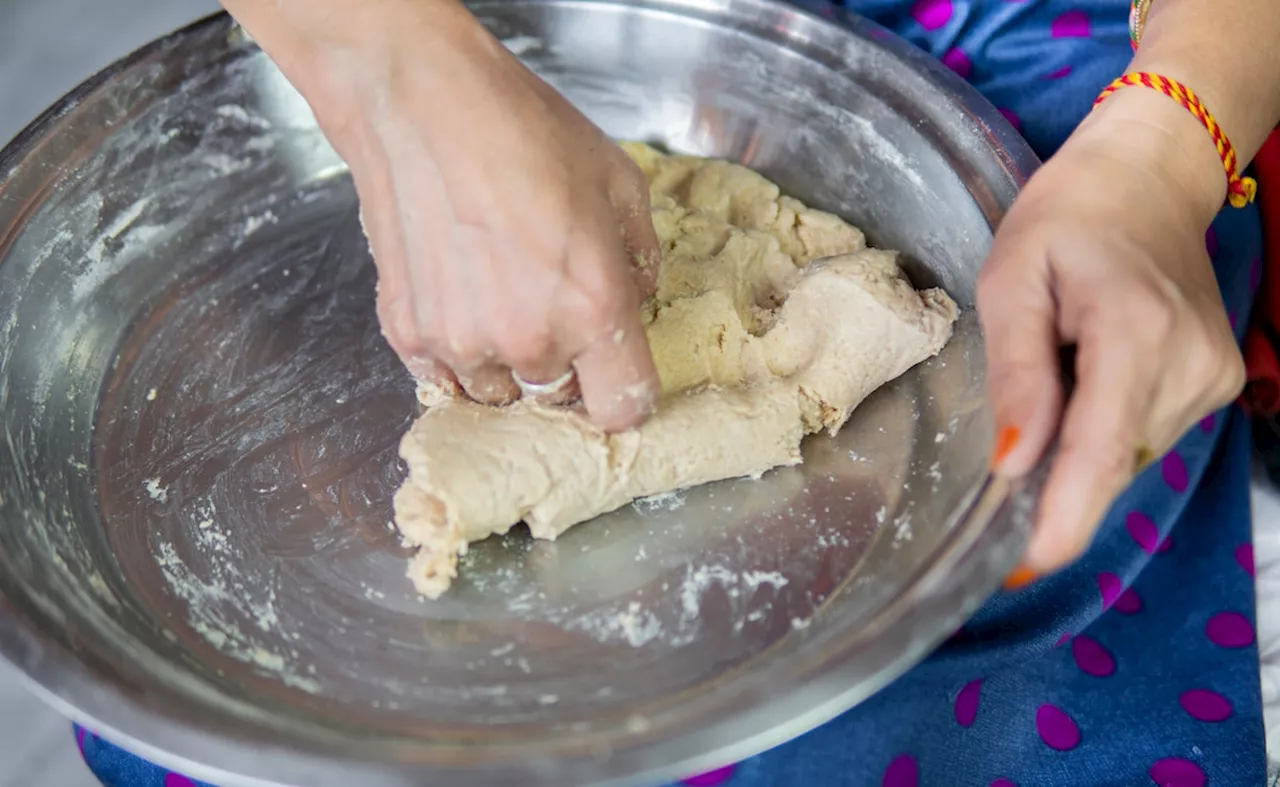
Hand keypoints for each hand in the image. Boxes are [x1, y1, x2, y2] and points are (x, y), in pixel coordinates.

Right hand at [236, 0, 661, 431]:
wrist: (422, 104)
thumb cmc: (522, 132)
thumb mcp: (619, 182)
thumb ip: (640, 256)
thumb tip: (636, 294)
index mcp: (593, 308)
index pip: (622, 408)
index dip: (624, 392)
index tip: (614, 373)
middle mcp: (528, 340)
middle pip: (558, 398)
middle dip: (564, 363)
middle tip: (549, 305)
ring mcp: (462, 343)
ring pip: (499, 391)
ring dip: (506, 361)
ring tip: (499, 295)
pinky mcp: (407, 334)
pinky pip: (443, 376)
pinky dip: (456, 351)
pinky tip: (460, 298)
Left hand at [978, 94, 1243, 574]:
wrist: (1149, 178)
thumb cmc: (1066, 219)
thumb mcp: (1012, 281)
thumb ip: (1018, 373)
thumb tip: (1013, 463)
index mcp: (1133, 330)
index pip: (1101, 449)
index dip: (1065, 516)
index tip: (1028, 565)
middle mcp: (1189, 362)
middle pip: (1111, 462)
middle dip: (1057, 478)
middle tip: (1015, 442)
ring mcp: (1216, 374)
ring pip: (1128, 454)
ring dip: (1081, 443)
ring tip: (1063, 367)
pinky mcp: (1221, 380)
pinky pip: (1146, 433)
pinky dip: (1107, 426)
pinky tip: (1092, 374)